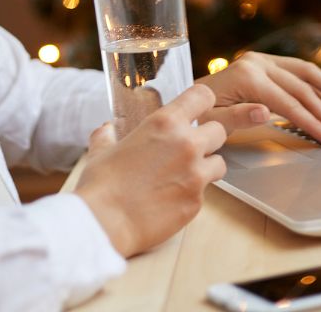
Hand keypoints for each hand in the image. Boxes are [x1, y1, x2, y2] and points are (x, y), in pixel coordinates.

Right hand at [74, 84, 226, 257]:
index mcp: (164, 123)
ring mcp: (196, 174)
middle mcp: (186, 144)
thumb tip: (106, 130)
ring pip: (219, 163)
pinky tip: (171, 199)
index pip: (202, 96)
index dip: (202, 102)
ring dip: (207, 167)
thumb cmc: (101, 185)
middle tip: (189, 150)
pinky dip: (193, 194)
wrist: (105, 223)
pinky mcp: (197, 201)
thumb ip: (108, 135)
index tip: (199, 111)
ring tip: (184, 176)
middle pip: (219, 130)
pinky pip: (205, 192)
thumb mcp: (101, 150)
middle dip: (207, 138)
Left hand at [195, 52, 320, 143]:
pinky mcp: (265, 62)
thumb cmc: (198, 115)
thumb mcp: (212, 122)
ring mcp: (262, 60)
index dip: (313, 122)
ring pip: (306, 72)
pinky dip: (318, 85)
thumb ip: (238, 117)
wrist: (186, 100)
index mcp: (247, 77)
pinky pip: (298, 71)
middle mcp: (257, 63)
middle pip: (303, 87)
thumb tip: (266, 113)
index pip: (289, 103)